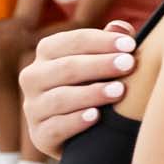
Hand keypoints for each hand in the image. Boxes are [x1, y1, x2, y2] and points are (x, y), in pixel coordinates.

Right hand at [22, 22, 137, 153]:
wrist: (86, 134)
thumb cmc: (96, 87)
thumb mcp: (103, 64)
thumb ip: (111, 45)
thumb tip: (122, 28)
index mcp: (47, 54)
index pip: (70, 42)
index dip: (100, 41)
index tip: (130, 45)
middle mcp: (33, 78)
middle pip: (64, 68)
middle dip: (99, 65)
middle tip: (129, 65)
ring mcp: (33, 108)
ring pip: (59, 98)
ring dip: (91, 93)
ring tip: (119, 91)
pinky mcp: (39, 136)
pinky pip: (54, 128)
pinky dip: (75, 122)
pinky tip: (96, 116)